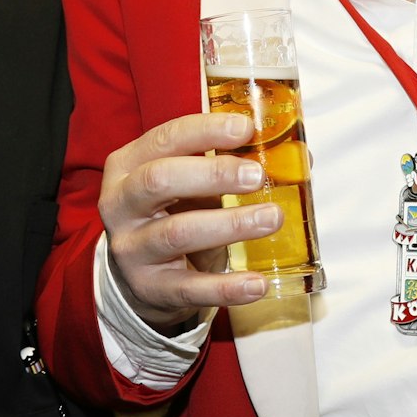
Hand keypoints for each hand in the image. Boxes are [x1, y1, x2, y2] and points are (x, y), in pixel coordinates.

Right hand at [97, 111, 281, 331]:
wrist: (140, 275)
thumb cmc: (173, 211)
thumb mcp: (187, 182)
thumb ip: (227, 164)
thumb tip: (295, 156)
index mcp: (129, 164)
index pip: (165, 138)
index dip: (206, 131)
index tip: (246, 128)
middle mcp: (121, 204)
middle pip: (160, 180)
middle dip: (213, 173)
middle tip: (257, 175)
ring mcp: (132, 248)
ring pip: (177, 233)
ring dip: (229, 224)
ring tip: (271, 218)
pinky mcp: (150, 288)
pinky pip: (190, 288)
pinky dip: (227, 288)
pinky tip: (258, 283)